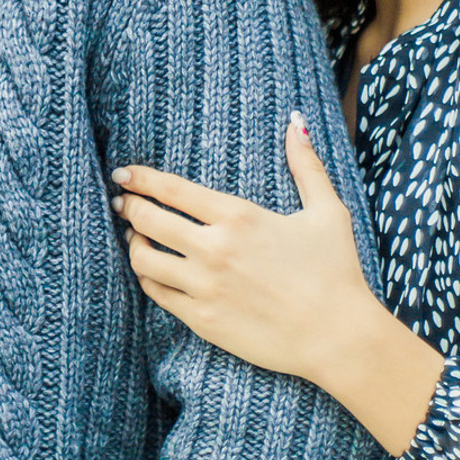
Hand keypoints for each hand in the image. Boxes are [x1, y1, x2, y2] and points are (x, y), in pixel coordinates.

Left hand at [113, 112, 442, 455]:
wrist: (338, 338)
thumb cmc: (336, 272)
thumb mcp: (327, 212)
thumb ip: (306, 165)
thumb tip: (296, 121)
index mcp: (238, 217)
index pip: (170, 189)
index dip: (140, 178)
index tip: (123, 174)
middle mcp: (214, 249)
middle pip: (148, 219)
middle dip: (128, 206)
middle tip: (122, 202)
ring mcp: (204, 286)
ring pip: (143, 258)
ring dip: (133, 243)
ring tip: (134, 236)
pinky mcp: (202, 320)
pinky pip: (157, 293)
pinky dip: (147, 277)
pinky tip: (150, 270)